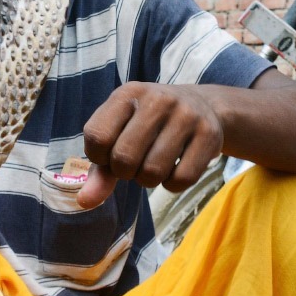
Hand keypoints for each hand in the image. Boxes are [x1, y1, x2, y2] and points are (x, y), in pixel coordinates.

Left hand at [77, 82, 222, 208]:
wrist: (201, 105)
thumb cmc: (147, 124)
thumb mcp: (119, 133)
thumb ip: (100, 168)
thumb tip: (85, 201)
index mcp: (127, 93)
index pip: (97, 137)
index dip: (98, 157)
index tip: (109, 154)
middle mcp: (157, 100)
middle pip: (124, 158)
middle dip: (124, 172)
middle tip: (133, 163)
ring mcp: (186, 116)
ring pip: (153, 172)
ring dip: (147, 180)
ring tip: (152, 164)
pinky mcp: (210, 135)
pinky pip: (181, 180)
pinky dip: (171, 185)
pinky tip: (173, 169)